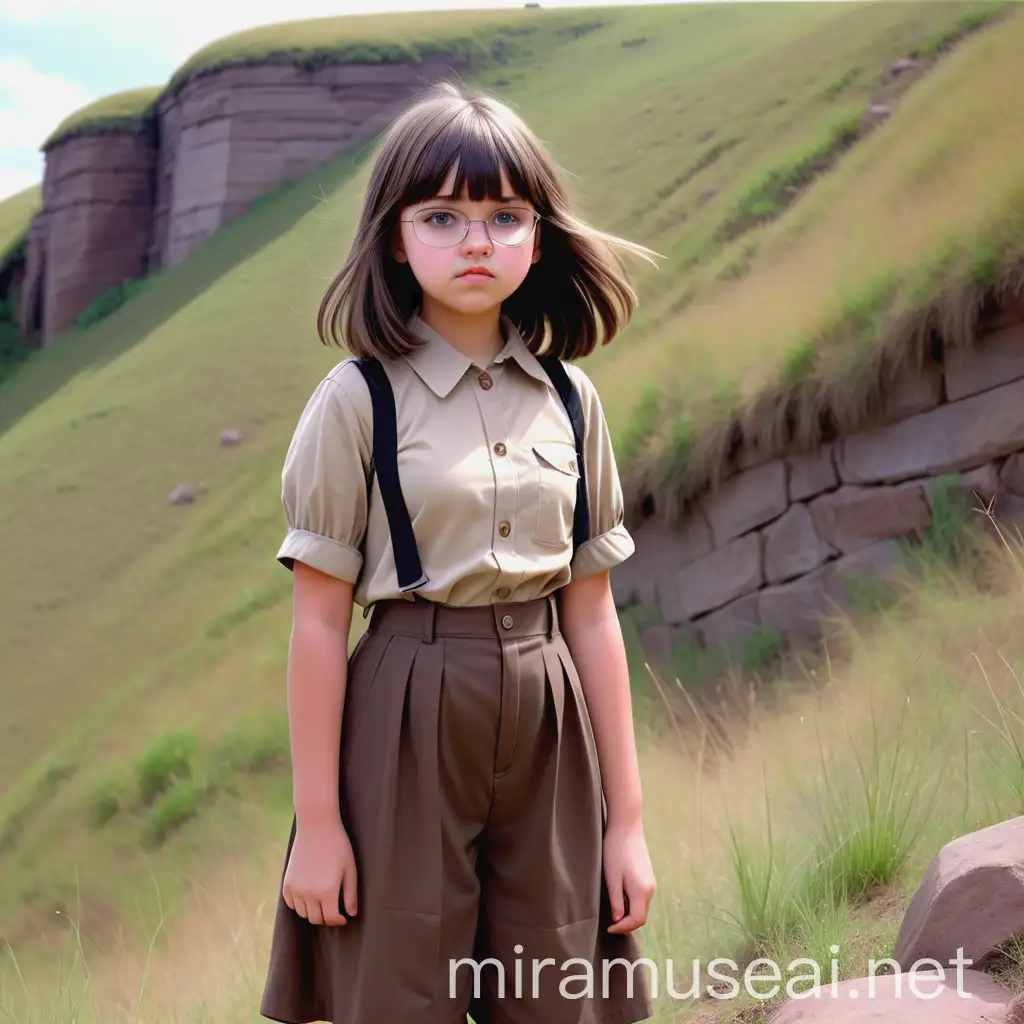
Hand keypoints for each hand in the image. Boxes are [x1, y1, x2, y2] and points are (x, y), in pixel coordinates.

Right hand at [282, 816, 357, 925]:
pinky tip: (308, 895)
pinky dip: (299, 904)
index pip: (331, 918)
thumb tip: (352, 914)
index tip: (343, 917)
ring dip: (313, 911)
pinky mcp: (286, 883)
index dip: (339, 920)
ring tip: (322, 901)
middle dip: (326, 918)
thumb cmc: (337, 845)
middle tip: (334, 909)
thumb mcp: (350, 868)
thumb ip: (351, 894)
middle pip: (316, 919)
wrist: (316, 826)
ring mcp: (295, 888)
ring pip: (303, 913)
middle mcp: (309, 893)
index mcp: (327, 891)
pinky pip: (291, 903)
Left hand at [604, 818, 654, 933]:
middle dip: (625, 922)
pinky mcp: (647, 875)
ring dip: (627, 911)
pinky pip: (640, 896)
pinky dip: (630, 901)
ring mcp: (650, 881)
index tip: (608, 928)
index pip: (637, 920)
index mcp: (642, 891)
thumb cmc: (615, 850)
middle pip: (641, 915)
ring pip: (640, 906)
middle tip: (608, 922)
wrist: (626, 826)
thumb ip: (616, 901)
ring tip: (611, 907)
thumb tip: (618, 919)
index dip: (623, 928)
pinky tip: (617, 893)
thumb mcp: (612, 878)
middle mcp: (650, 889)